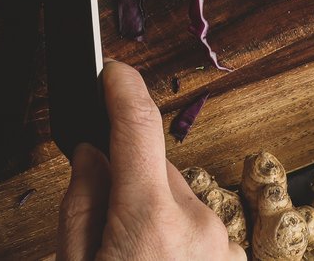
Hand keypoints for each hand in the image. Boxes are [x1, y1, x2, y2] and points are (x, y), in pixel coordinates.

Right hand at [57, 61, 246, 260]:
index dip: (123, 89)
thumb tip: (92, 157)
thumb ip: (80, 205)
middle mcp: (198, 226)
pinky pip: (199, 228)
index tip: (111, 72)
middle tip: (102, 227)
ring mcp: (223, 245)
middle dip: (128, 182)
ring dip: (155, 215)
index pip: (139, 126)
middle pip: (155, 171)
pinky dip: (178, 238)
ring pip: (178, 200)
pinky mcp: (234, 259)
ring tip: (131, 256)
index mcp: (152, 222)